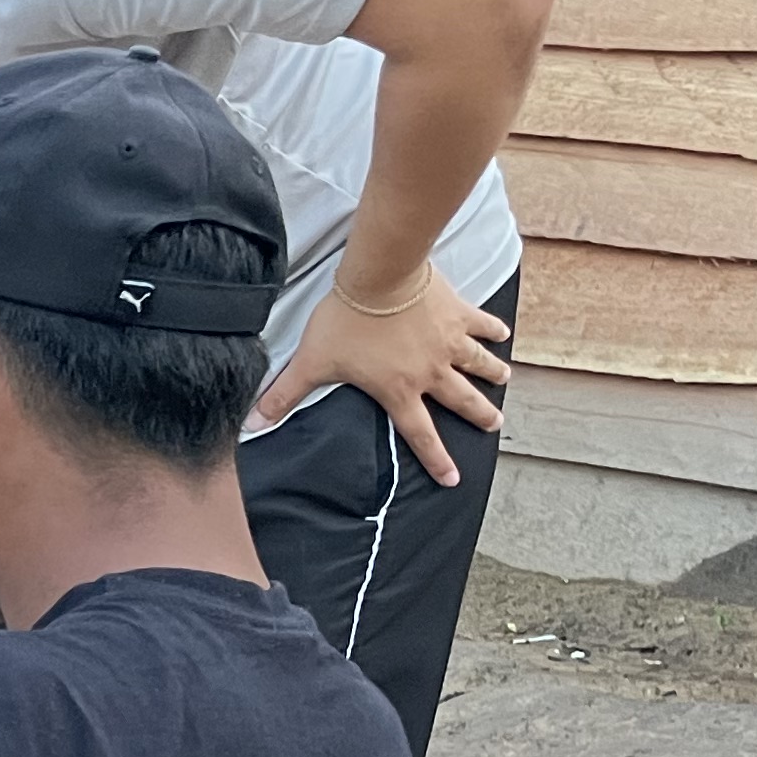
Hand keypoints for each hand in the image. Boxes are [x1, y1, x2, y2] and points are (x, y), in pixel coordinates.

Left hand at [256, 264, 509, 484]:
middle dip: (480, 415)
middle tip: (494, 425)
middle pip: (461, 401)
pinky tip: (502, 334)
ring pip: (478, 363)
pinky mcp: (458, 313)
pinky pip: (481, 325)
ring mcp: (449, 342)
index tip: (453, 479)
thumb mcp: (311, 362)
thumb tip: (252, 423)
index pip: (420, 434)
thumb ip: (284, 395)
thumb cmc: (345, 322)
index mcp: (399, 390)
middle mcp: (431, 372)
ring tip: (504, 381)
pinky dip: (493, 330)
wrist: (379, 278)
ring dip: (492, 374)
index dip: (436, 460)